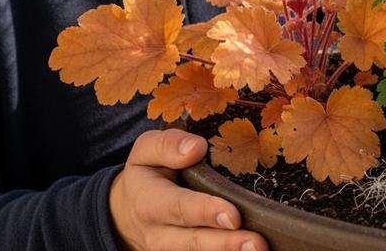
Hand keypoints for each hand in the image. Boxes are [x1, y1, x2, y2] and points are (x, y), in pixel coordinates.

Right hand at [110, 128, 267, 250]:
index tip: (233, 215)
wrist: (126, 213)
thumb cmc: (146, 175)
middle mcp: (159, 234)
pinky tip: (252, 250)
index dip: (206, 212)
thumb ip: (167, 145)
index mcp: (149, 202)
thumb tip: (197, 148)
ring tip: (260, 248)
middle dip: (227, 243)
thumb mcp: (145, 152)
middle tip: (258, 243)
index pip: (179, 208)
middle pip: (194, 242)